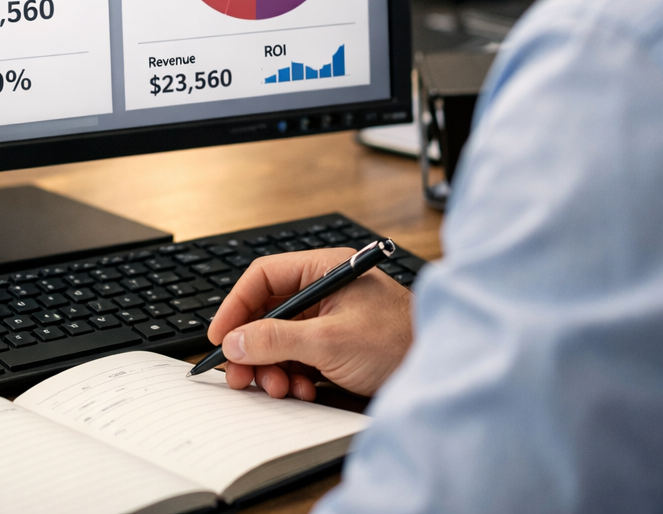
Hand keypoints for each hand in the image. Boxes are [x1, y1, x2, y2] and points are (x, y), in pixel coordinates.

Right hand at [206, 248, 412, 400]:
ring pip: (280, 340)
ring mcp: (331, 320)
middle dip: (252, 346)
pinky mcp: (336, 348)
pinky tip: (301, 391)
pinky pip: (298, 359)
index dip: (237, 306)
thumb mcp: (330, 341)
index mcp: (325, 270)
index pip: (264, 278)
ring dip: (272, 367)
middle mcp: (325, 291)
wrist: (441, 373)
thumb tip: (235, 341)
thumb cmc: (401, 343)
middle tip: (239, 374)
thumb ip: (277, 340)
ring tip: (279, 388)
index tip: (220, 336)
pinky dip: (292, 377)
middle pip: (268, 313)